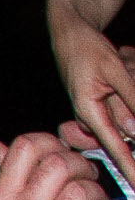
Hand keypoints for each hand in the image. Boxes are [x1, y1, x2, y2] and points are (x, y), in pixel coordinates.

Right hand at [51, 5, 134, 187]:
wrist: (70, 33)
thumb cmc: (85, 49)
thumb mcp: (114, 70)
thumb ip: (129, 99)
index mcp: (87, 112)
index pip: (114, 146)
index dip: (129, 166)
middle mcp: (91, 117)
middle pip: (123, 128)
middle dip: (126, 99)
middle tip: (118, 73)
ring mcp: (95, 111)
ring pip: (124, 115)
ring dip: (126, 84)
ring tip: (119, 64)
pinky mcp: (100, 104)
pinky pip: (120, 107)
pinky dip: (125, 84)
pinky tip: (120, 66)